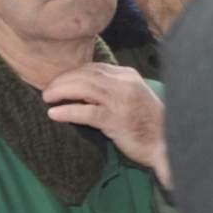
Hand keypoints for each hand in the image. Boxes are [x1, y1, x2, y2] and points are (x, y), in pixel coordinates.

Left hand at [42, 64, 170, 187]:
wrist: (166, 144)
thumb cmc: (147, 123)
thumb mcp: (131, 98)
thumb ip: (111, 90)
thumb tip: (81, 90)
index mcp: (128, 76)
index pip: (94, 68)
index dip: (72, 73)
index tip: (58, 81)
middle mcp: (125, 84)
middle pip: (85, 75)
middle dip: (62, 80)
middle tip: (47, 90)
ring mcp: (121, 101)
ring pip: (84, 88)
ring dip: (61, 91)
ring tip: (46, 98)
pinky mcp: (116, 120)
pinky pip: (86, 112)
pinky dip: (67, 111)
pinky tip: (54, 114)